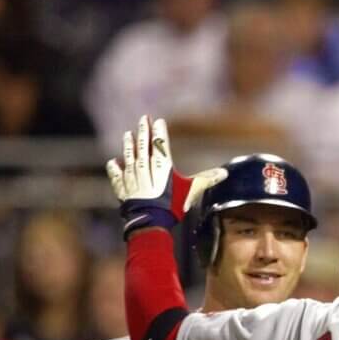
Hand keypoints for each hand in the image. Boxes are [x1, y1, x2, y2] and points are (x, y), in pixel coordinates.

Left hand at [105, 115, 227, 238]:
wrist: (151, 221)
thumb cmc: (172, 205)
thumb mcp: (192, 190)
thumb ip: (207, 179)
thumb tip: (224, 173)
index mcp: (162, 166)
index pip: (160, 144)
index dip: (159, 132)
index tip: (158, 121)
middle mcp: (145, 168)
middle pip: (143, 146)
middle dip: (143, 131)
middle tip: (143, 119)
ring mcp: (132, 178)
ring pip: (129, 157)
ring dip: (128, 145)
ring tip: (128, 135)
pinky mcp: (124, 189)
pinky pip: (117, 176)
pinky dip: (115, 168)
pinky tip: (114, 161)